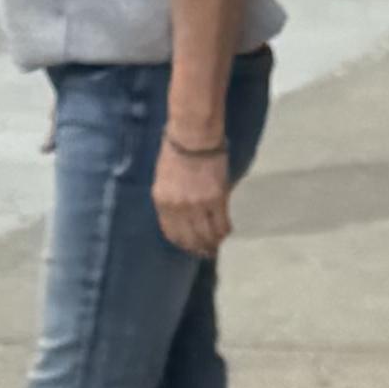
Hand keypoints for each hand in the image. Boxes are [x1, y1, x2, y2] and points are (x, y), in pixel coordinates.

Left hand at [154, 128, 232, 257]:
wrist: (193, 136)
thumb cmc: (176, 151)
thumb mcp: (164, 179)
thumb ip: (170, 199)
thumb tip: (182, 216)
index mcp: (162, 201)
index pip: (171, 233)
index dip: (182, 244)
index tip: (190, 247)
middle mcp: (178, 208)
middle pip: (190, 239)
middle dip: (199, 248)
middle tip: (206, 251)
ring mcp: (198, 205)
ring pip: (207, 235)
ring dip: (213, 242)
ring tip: (217, 243)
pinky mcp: (216, 200)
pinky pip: (222, 224)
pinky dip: (224, 231)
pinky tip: (226, 231)